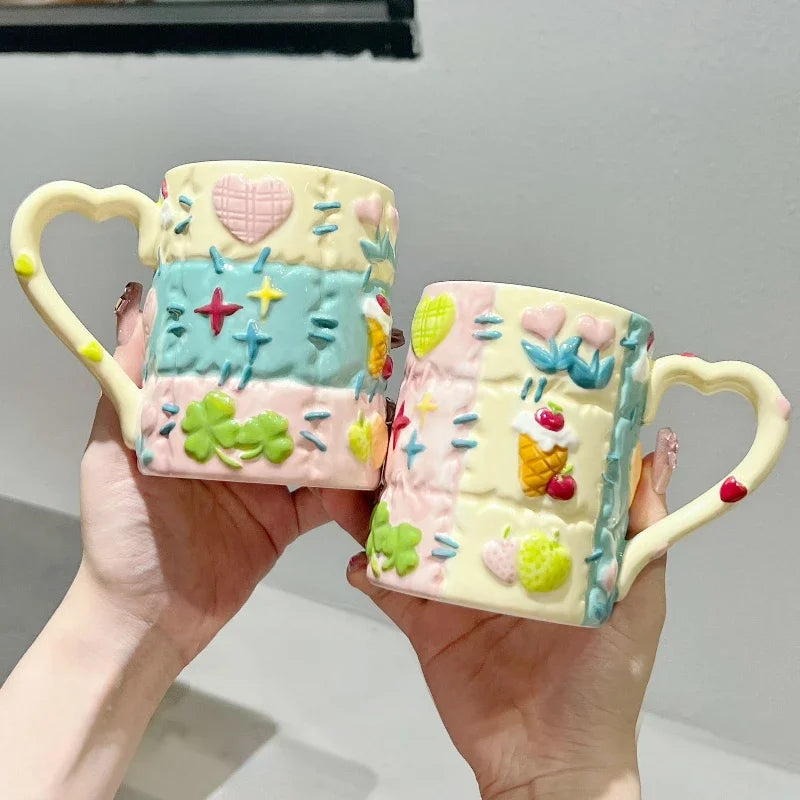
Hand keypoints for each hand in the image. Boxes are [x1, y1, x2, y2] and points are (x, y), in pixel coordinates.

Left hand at [80, 282, 375, 664]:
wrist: (146, 615)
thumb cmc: (121, 529)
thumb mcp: (112, 448)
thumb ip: (129, 384)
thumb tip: (141, 305)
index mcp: (201, 421)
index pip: (239, 370)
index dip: (267, 341)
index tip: (298, 308)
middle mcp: (237, 445)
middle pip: (287, 405)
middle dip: (322, 381)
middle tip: (362, 354)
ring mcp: (266, 484)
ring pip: (315, 448)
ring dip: (346, 431)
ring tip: (378, 406)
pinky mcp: (286, 522)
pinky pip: (326, 501)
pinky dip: (349, 492)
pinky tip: (368, 475)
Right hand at [346, 454, 671, 798]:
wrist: (554, 761)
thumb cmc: (605, 685)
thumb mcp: (637, 600)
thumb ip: (640, 535)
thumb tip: (652, 461)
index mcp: (540, 550)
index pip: (509, 487)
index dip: (489, 451)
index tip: (471, 410)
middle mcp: (494, 563)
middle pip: (452, 506)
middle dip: (423, 474)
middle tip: (397, 440)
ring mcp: (457, 594)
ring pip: (413, 539)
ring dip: (383, 513)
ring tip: (363, 486)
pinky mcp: (427, 627)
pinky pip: (389, 591)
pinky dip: (369, 572)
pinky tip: (358, 558)